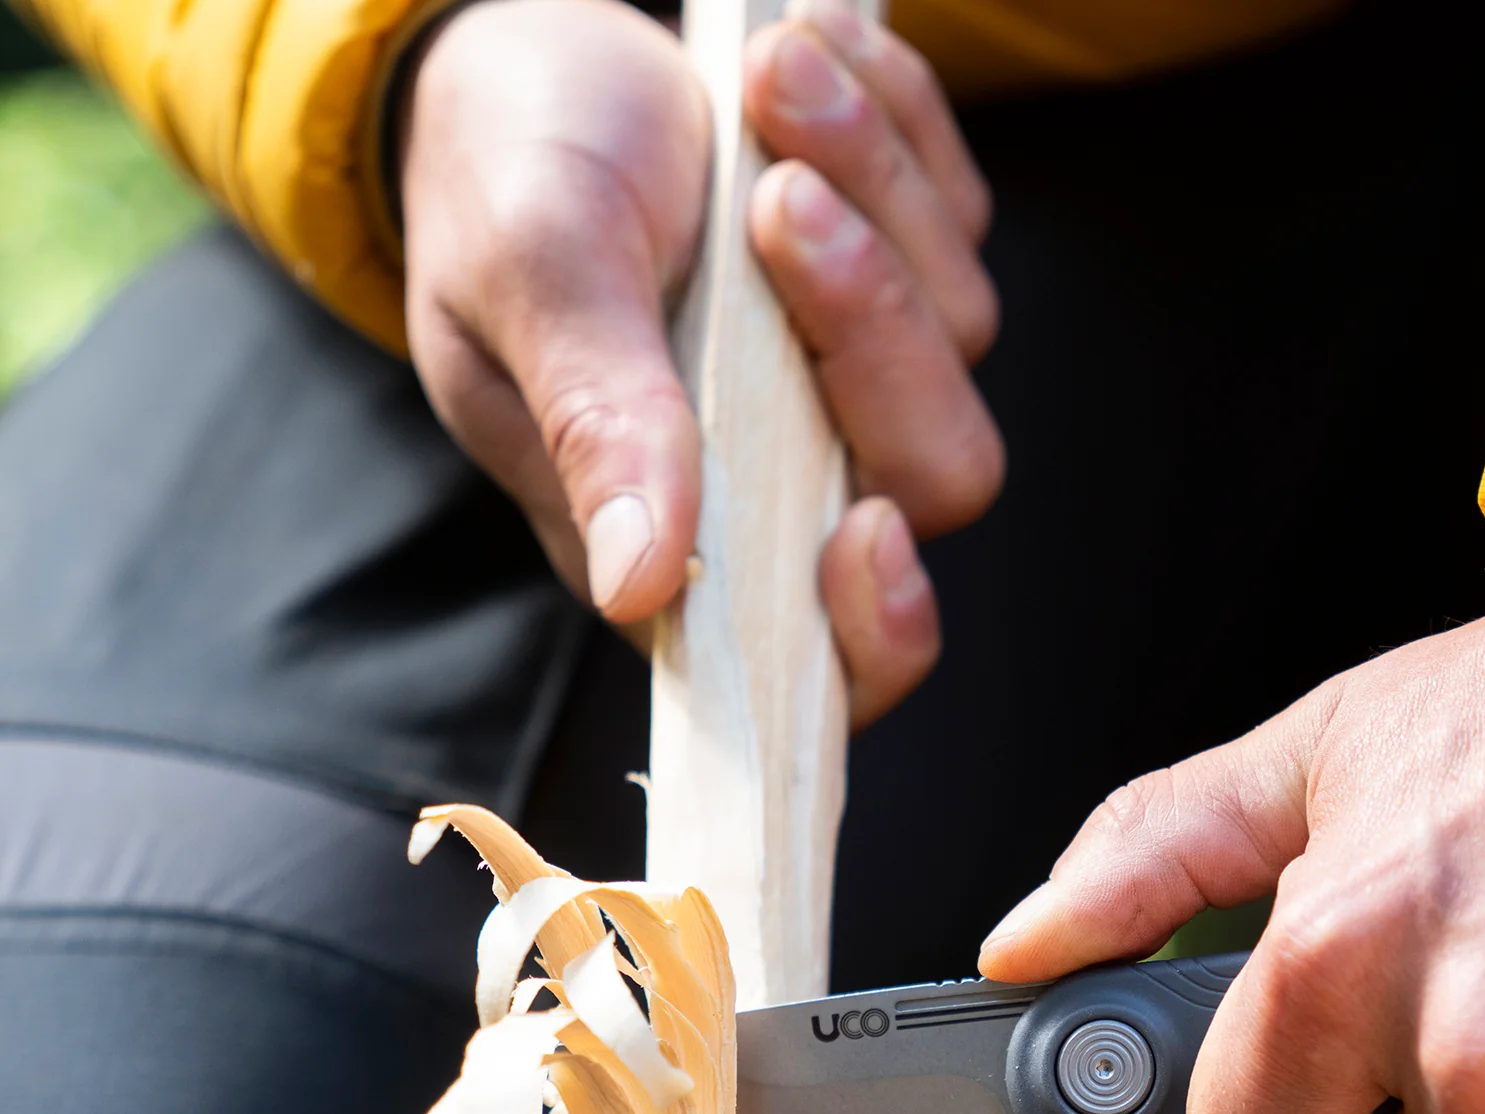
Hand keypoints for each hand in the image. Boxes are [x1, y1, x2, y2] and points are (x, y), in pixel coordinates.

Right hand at [398, 0, 1002, 725]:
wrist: (529, 61)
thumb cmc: (503, 180)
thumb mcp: (531, 283)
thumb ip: (596, 425)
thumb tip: (641, 586)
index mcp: (689, 540)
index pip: (827, 661)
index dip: (876, 629)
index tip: (866, 530)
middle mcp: (794, 480)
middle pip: (935, 472)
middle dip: (873, 324)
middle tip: (775, 194)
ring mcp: (858, 380)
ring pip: (960, 328)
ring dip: (877, 185)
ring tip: (766, 77)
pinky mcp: (901, 277)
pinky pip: (958, 217)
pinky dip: (898, 125)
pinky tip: (810, 60)